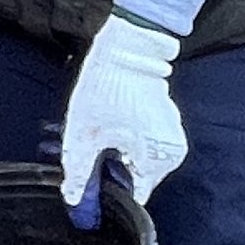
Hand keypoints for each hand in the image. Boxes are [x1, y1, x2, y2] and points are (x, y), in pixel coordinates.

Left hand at [60, 9, 187, 224]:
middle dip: (108, 171)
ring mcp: (171, 134)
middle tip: (85, 153)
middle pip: (135, 178)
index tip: (88, 183)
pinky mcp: (165, 120)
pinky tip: (106, 126)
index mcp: (158, 160)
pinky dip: (125, 140)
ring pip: (138, 159)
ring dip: (114, 155)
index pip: (134, 196)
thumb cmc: (108, 86)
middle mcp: (172, 152)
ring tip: (94, 136)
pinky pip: (144, 142)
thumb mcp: (83, 134)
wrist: (128, 46)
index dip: (107, 193)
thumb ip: (77, 171)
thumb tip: (72, 198)